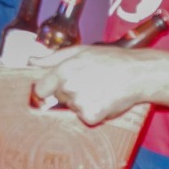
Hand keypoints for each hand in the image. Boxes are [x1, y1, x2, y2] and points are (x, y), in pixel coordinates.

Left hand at [30, 45, 156, 124]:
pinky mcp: (91, 116)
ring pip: (73, 108)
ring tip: (100, 90)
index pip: (40, 89)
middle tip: (90, 83)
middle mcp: (68, 87)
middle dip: (70, 93)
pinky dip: (95, 113)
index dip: (47, 90)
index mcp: (63, 70)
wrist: (137, 73)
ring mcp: (79, 103)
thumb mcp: (81, 51)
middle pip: (59, 98)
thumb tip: (31, 62)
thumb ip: (53, 57)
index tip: (55, 89)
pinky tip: (105, 101)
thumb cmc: (110, 60)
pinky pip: (86, 118)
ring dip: (84, 103)